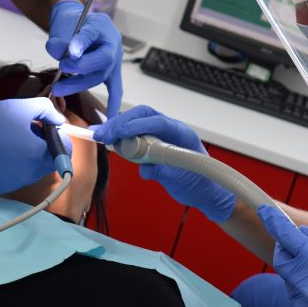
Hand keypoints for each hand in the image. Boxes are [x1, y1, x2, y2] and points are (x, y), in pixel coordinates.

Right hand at [0, 98, 68, 195]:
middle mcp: (30, 174)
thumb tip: (59, 121)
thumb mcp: (23, 107)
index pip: (65, 152)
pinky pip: (13, 176)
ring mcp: (13, 183)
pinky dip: (10, 166)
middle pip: (47, 161)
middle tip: (27, 132)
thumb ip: (49, 111)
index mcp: (40, 155)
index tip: (49, 130)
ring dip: (26, 157)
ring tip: (9, 141)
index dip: (59, 138)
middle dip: (42, 147)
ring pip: (30, 169)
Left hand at [46, 0, 122, 118]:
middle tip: (61, 69)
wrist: (78, 25)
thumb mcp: (64, 25)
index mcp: (102, 27)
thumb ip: (60, 39)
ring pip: (100, 77)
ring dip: (78, 85)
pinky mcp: (112, 74)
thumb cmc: (72, 23)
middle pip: (101, 61)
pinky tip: (111, 117)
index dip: (81, 45)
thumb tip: (55, 50)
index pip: (92, 36)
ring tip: (58, 88)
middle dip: (79, 69)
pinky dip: (113, 102)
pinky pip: (116, 88)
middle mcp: (113, 45)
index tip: (68, 53)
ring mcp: (114, 61)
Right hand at [91, 105, 235, 221]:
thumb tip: (145, 169)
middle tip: (103, 135)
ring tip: (102, 136)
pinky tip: (111, 141)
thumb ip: (163, 173)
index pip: (159, 122)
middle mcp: (172, 129)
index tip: (119, 133)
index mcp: (182, 134)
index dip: (138, 125)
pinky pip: (136, 133)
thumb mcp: (181, 181)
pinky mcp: (154, 142)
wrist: (205, 191)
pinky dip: (122, 136)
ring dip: (119, 127)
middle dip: (122, 122)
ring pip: (138, 121)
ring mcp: (162, 134)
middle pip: (143, 115)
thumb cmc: (199, 184)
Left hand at [258, 205, 307, 306]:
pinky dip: (306, 298)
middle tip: (304, 251)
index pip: (290, 239)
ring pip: (290, 282)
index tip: (264, 211)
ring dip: (301, 277)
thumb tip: (303, 233)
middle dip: (287, 251)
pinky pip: (295, 302)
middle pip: (281, 260)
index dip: (275, 223)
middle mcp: (307, 289)